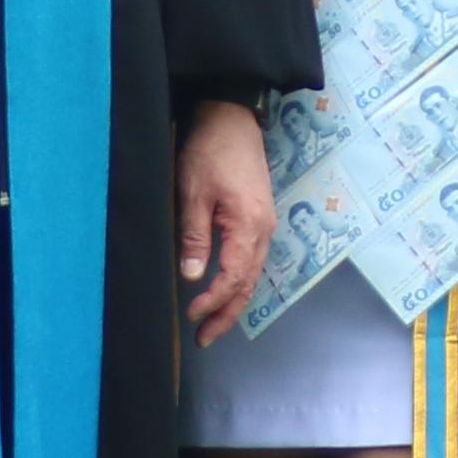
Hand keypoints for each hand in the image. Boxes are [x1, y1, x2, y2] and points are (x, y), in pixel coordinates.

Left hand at [176, 98, 272, 341]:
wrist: (232, 118)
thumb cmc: (210, 152)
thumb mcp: (193, 193)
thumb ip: (195, 236)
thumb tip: (192, 276)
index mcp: (248, 226)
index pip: (233, 277)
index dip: (213, 301)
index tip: (192, 316)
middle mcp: (264, 230)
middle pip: (249, 284)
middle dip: (227, 314)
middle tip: (205, 338)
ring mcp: (265, 224)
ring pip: (253, 275)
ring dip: (234, 301)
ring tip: (213, 324)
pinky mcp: (259, 217)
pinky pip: (253, 260)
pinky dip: (240, 282)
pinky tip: (226, 290)